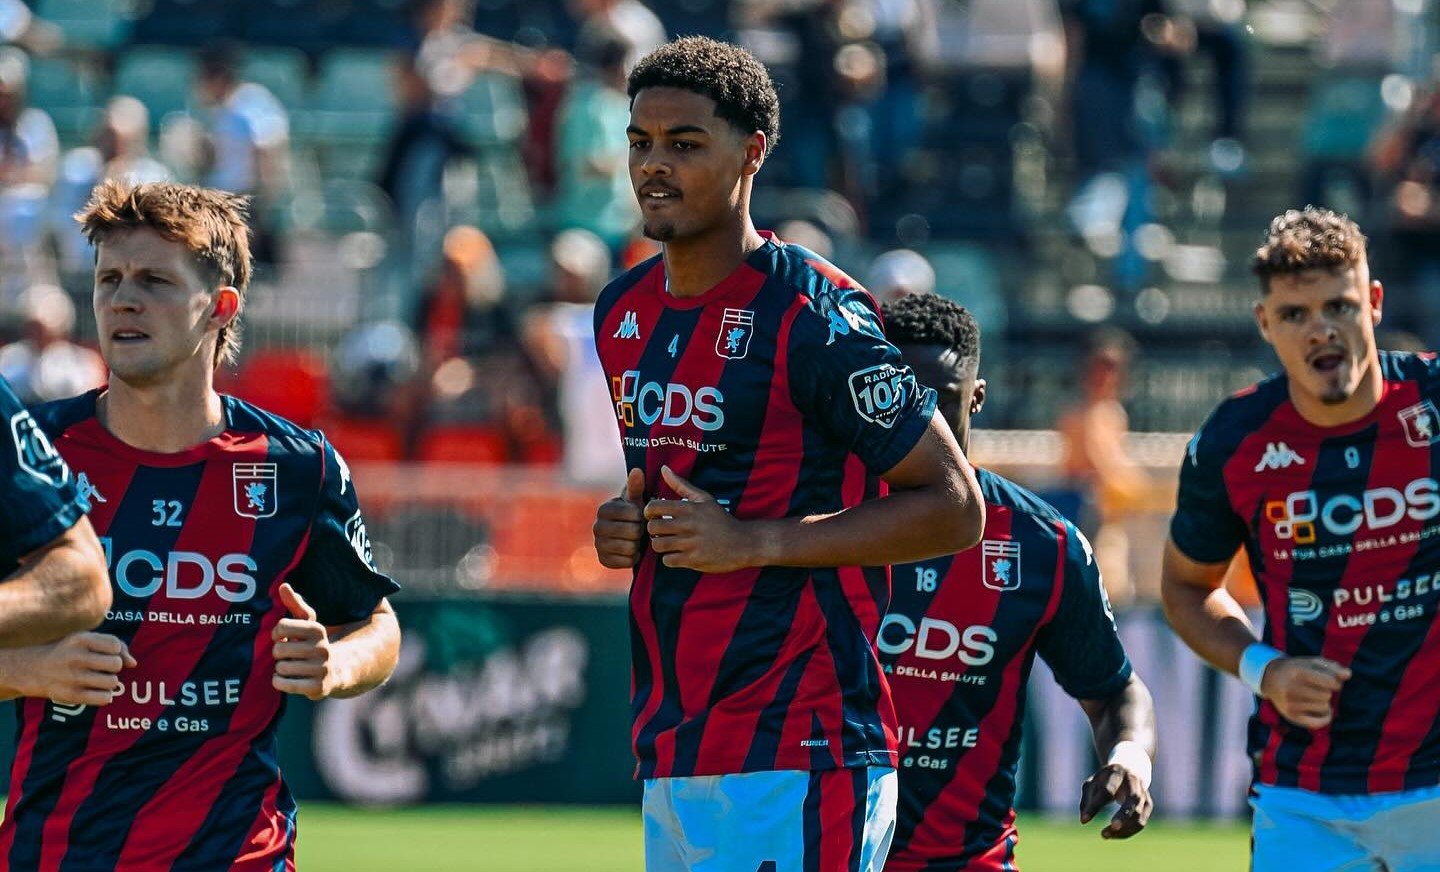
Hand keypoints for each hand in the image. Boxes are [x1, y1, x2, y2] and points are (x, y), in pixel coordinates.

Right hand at [25, 632, 135, 706]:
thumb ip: (116, 645)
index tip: (104, 653)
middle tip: (102, 668)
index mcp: (81, 639)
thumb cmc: (71, 652)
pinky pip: (104, 698)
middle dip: (114, 667)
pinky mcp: (71, 696)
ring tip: (97, 679)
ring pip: (112, 682)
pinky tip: (96, 691)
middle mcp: (76, 658)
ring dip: (110, 682)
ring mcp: (73, 678)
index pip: (115, 646)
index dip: (115, 651)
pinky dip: (105, 696)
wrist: (36, 670)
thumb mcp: (88, 640)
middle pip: (116, 665)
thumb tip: (133, 663)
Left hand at [272, 583, 339, 700]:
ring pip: (281, 668)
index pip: (282, 626)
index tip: (282, 637)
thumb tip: (282, 585)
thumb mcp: (308, 624)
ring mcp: (321, 668)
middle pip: (279, 649)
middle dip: (279, 653)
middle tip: (288, 655)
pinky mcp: (318, 687)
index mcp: (317, 630)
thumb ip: (295, 605)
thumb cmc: (315, 644)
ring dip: (281, 669)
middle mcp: (322, 648)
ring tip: (291, 667)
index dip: (277, 633)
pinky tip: (285, 679)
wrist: (338, 670)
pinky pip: (285, 684)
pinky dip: (279, 682)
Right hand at [594, 468, 646, 568]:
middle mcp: (596, 527)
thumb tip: (637, 470)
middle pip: (632, 531)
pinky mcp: (603, 560)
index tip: (640, 515)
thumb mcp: (637, 500)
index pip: (632, 513)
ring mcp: (598, 545)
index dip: (641, 516)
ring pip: (630, 547)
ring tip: (636, 539)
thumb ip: (636, 487)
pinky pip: (627, 561)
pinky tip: (632, 551)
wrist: (629, 537)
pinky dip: (634, 557)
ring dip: (638, 544)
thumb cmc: (634, 515)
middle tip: (639, 529)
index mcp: (603, 509)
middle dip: (641, 531)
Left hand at [644, 466, 752, 572]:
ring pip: (658, 545)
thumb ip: (681, 485)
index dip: (649, 512)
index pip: (653, 507)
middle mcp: (688, 525)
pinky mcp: (693, 560)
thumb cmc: (721, 520)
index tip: (655, 516)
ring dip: (660, 545)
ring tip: (668, 543)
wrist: (744, 543)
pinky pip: (668, 561)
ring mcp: (690, 543)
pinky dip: (670, 559)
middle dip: (653, 530)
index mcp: (689, 508)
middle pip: (652, 527)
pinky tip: (678, 554)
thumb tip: (664, 468)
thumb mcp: (704, 499)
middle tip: (661, 531)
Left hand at [1079, 763, 1152, 839]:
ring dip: (1123, 828)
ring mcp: (1143, 793)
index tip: (1084, 821)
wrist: (1129, 767)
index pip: (1106, 791)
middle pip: (1133, 799)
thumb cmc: (1106, 779)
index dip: (1095, 807)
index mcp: (1116, 773)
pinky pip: (1141, 822)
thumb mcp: (1093, 783)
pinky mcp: (1148, 804)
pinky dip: (1128, 832)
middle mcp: (1133, 782)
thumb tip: (1083, 820)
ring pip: (1138, 814)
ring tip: (1104, 835)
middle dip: (1123, 815)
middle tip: (1112, 827)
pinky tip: (1114, 834)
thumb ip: (1087, 799)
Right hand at [1260, 656, 1350, 729]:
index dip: (1335, 681)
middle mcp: (1291, 688)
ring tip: (1316, 697)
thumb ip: (1332, 667)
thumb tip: (1348, 674)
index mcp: (1297, 672)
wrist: (1270, 679)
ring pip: (1324, 708)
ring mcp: (1290, 703)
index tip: (1329, 680)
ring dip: (1324, 702)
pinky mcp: (1291, 716)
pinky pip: (1318, 722)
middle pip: (1327, 695)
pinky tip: (1324, 711)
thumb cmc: (1297, 669)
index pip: (1330, 682)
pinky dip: (1325, 717)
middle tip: (1318, 688)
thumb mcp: (1313, 663)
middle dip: (1327, 691)